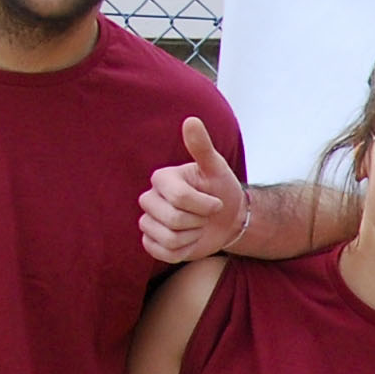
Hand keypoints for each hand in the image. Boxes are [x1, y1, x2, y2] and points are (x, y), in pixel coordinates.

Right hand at [136, 116, 244, 265]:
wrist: (226, 219)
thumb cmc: (221, 190)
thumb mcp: (216, 167)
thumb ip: (202, 146)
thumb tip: (191, 120)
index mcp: (162, 179)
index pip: (180, 198)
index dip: (205, 205)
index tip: (215, 202)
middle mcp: (149, 199)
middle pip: (173, 220)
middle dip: (199, 221)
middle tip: (205, 216)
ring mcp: (148, 222)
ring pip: (169, 239)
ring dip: (193, 237)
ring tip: (197, 227)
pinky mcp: (150, 242)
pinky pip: (162, 253)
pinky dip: (183, 251)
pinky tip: (189, 240)